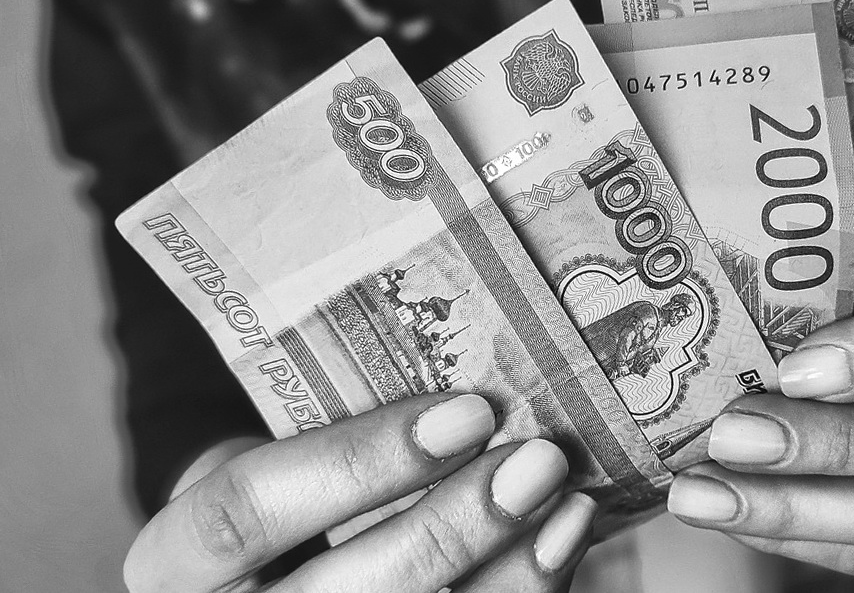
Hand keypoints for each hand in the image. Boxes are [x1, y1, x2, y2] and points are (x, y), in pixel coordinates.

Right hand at [123, 393, 597, 591]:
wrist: (261, 572)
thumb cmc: (283, 495)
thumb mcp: (276, 453)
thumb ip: (336, 431)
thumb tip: (477, 392)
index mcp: (175, 562)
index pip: (242, 513)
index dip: (357, 463)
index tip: (466, 413)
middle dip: (447, 530)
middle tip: (537, 461)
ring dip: (505, 576)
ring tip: (567, 507)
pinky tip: (559, 545)